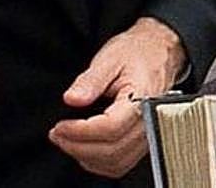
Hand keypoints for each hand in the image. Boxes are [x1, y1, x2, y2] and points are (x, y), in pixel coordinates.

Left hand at [49, 17, 185, 177]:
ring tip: (67, 141)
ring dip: (87, 157)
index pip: (111, 128)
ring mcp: (148, 134)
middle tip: (57, 134)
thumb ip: (90, 80)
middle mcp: (148, 121)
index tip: (60, 127)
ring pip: (116, 163)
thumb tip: (72, 99)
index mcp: (142, 99)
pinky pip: (122, 163)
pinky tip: (84, 148)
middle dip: (78, 147)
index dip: (80, 132)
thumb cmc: (137, 53)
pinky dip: (100, 162)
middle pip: (112, 150)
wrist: (158, 52)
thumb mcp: (110, 57)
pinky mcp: (143, 141)